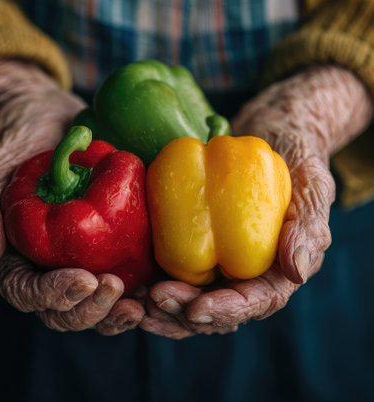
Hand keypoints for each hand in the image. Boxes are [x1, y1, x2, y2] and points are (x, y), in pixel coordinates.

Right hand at [0, 59, 143, 333]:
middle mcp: (49, 264)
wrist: (58, 123)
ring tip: (141, 305)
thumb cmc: (23, 139)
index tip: (84, 278)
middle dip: (90, 309)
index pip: (27, 291)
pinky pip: (124, 278)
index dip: (54, 295)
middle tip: (116, 290)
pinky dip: (138, 293)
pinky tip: (156, 289)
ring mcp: (82, 257)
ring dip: (116, 313)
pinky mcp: (111, 246)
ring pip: (96, 303)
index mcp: (17, 255)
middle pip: (65, 309)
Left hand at [140, 65, 373, 338]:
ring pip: (188, 296)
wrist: (270, 135)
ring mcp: (216, 258)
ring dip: (163, 306)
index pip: (252, 302)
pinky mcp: (193, 240)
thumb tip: (296, 271)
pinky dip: (153, 279)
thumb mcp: (313, 189)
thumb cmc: (297, 161)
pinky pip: (172, 267)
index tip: (197, 309)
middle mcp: (243, 272)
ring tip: (136, 300)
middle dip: (183, 312)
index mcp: (274, 271)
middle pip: (214, 307)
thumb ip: (308, 229)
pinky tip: (133, 281)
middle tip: (156, 298)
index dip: (225, 311)